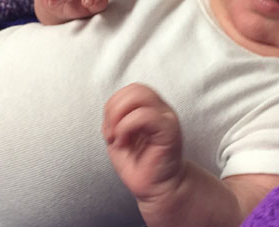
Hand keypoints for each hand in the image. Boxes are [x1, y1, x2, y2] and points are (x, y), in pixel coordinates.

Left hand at [103, 83, 185, 203]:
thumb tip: (109, 114)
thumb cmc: (140, 165)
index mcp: (150, 109)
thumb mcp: (118, 138)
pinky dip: (127, 127)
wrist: (157, 189)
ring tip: (118, 138)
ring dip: (119, 117)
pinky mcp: (169, 130)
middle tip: (111, 133)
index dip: (113, 105)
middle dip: (114, 109)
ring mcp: (166, 118)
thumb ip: (114, 120)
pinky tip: (125, 142)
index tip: (109, 130)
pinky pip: (145, 115)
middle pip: (134, 89)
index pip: (130, 90)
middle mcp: (160, 110)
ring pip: (139, 96)